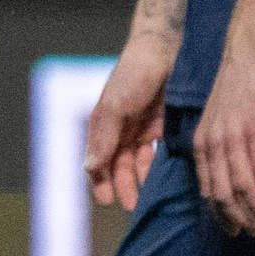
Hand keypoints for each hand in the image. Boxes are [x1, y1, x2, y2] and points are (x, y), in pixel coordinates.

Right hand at [80, 37, 173, 211]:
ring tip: (148, 197)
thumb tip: (89, 169)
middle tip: (132, 206)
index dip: (100, 181)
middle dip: (122, 186)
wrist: (166, 49)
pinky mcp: (163, 126)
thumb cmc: (134, 74)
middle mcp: (120, 130)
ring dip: (140, 180)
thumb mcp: (115, 107)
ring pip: (138, 162)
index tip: (108, 201)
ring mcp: (141, 129)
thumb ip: (104, 139)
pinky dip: (158, 166)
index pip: (97, 160)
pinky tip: (164, 178)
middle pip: (117, 165)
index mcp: (102, 125)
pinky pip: (159, 152)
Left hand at [195, 43, 254, 238]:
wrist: (249, 55)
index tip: (232, 229)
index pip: (206, 190)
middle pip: (222, 195)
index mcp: (200, 145)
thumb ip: (219, 146)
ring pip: (242, 187)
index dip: (219, 214)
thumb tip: (228, 172)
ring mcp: (233, 140)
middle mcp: (212, 146)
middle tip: (254, 231)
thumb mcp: (218, 121)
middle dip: (238, 218)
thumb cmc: (238, 87)